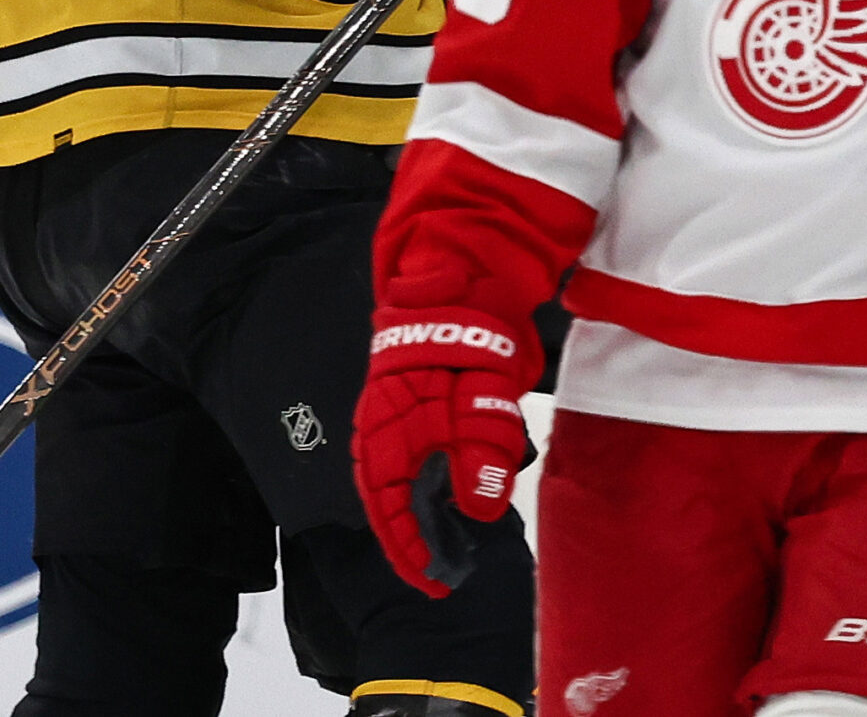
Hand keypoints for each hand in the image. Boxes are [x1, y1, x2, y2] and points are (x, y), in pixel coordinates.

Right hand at [352, 310, 529, 596]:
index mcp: (389, 435)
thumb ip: (480, 452)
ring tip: (448, 546)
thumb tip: (478, 508)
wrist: (460, 284)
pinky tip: (451, 498)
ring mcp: (395, 419)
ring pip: (402, 483)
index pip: (390, 511)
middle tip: (443, 575)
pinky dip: (429, 486)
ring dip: (421, 516)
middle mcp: (382, 433)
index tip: (434, 583)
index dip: (410, 552)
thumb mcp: (484, 397)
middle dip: (414, 542)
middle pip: (390, 503)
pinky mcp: (413, 408)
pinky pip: (415, 460)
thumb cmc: (467, 339)